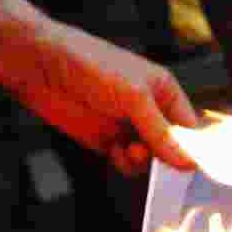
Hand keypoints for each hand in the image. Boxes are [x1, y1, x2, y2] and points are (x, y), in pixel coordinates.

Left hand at [12, 20, 198, 174]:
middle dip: (165, 157)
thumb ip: (161, 133)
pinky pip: (127, 164)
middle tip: (154, 156)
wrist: (41, 67)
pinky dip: (124, 163)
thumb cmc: (91, 66)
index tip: (189, 166)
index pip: (188, 127)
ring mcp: (127, 127)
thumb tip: (189, 163)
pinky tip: (115, 152)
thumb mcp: (135, 97)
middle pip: (171, 147)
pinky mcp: (106, 142)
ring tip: (129, 150)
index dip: (190, 147)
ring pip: (149, 159)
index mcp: (163, 91)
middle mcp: (148, 111)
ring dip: (142, 161)